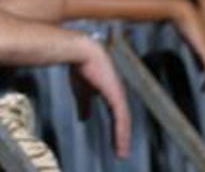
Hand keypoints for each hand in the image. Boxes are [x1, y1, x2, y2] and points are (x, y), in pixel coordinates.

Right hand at [71, 38, 130, 157]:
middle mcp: (118, 93)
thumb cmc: (81, 66)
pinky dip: (121, 133)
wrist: (82, 51)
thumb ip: (84, 104)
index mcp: (110, 91)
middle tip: (120, 151)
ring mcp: (119, 94)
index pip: (116, 113)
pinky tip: (120, 143)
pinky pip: (121, 119)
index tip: (115, 141)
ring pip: (124, 122)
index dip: (116, 127)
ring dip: (122, 138)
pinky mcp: (117, 96)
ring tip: (121, 153)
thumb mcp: (81, 90)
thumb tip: (83, 118)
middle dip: (121, 136)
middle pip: (123, 119)